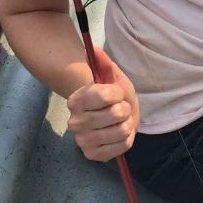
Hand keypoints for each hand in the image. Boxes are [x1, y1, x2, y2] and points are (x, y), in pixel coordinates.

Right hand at [66, 45, 139, 160]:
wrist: (114, 114)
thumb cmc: (113, 94)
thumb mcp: (112, 76)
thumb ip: (103, 63)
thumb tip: (93, 48)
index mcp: (76, 99)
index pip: (105, 95)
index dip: (117, 93)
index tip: (117, 93)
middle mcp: (75, 121)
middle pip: (115, 114)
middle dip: (124, 109)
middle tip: (119, 109)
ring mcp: (82, 140)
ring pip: (121, 131)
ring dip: (127, 124)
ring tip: (120, 121)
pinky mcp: (92, 155)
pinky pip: (122, 147)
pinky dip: (126, 139)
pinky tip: (118, 134)